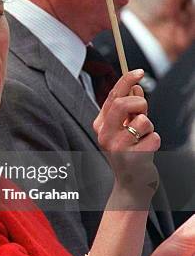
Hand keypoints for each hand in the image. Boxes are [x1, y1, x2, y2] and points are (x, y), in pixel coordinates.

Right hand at [93, 70, 160, 205]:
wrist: (132, 184)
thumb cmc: (130, 151)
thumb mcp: (126, 127)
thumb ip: (129, 108)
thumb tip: (136, 88)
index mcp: (101, 124)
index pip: (113, 96)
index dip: (127, 80)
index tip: (140, 71)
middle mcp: (105, 135)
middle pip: (124, 104)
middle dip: (140, 104)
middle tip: (143, 114)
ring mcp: (117, 147)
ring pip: (143, 121)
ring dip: (149, 127)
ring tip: (143, 138)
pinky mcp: (133, 158)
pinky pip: (154, 137)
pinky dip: (155, 142)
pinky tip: (146, 152)